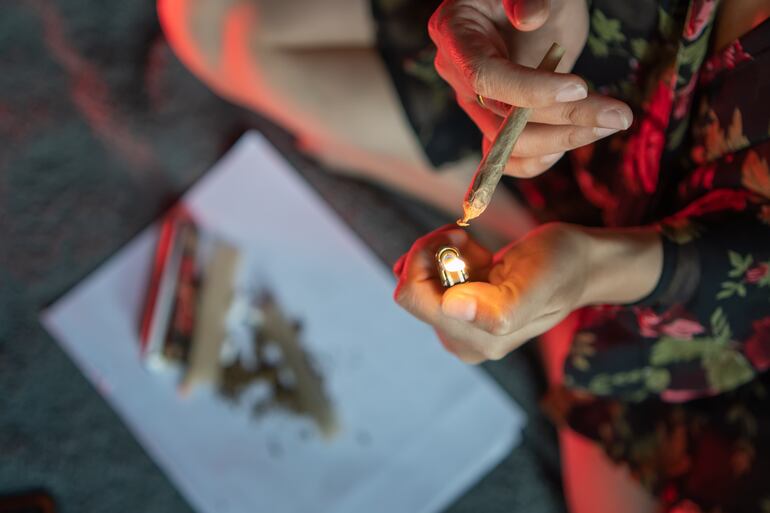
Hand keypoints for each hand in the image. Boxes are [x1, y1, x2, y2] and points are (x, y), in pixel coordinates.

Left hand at [393, 224, 661, 362]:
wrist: (579, 264)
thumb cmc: (560, 268)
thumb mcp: (535, 282)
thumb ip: (498, 307)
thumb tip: (451, 308)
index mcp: (478, 341)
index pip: (413, 296)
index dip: (425, 256)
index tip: (456, 235)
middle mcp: (464, 342)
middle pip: (413, 289)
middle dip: (434, 254)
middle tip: (466, 238)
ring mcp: (460, 329)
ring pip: (420, 282)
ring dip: (443, 255)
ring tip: (479, 251)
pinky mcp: (459, 314)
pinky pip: (431, 280)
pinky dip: (449, 259)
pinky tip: (478, 257)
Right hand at [429, 0, 632, 176]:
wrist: (531, 2)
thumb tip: (529, 17)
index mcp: (454, 34)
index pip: (485, 77)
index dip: (529, 90)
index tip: (579, 88)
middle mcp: (458, 75)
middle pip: (501, 118)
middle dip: (562, 120)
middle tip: (617, 115)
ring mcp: (476, 103)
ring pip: (510, 145)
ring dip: (563, 140)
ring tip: (611, 120)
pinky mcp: (496, 121)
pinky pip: (510, 157)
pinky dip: (542, 159)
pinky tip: (579, 139)